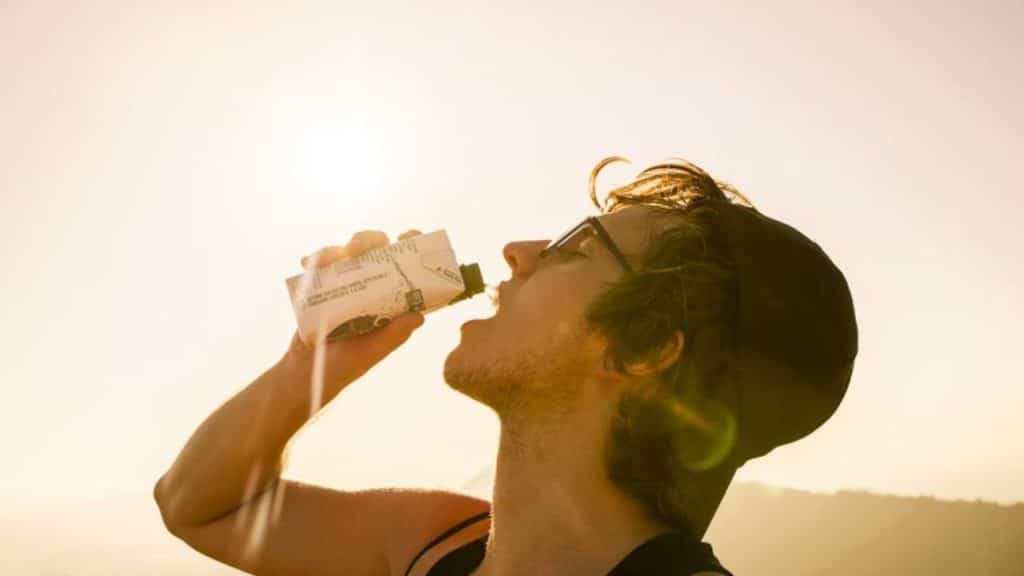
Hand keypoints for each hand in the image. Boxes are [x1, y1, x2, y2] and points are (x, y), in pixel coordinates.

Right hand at [282, 229, 424, 397]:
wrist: (306, 373)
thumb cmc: (346, 364)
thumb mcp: (372, 351)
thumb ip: (394, 335)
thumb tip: (420, 316)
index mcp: (390, 299)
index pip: (407, 266)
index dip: (411, 246)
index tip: (407, 236)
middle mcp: (371, 287)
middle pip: (376, 250)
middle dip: (370, 240)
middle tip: (358, 248)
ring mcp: (345, 284)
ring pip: (347, 252)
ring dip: (340, 248)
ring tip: (332, 258)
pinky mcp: (321, 286)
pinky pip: (319, 264)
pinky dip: (315, 259)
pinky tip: (309, 263)